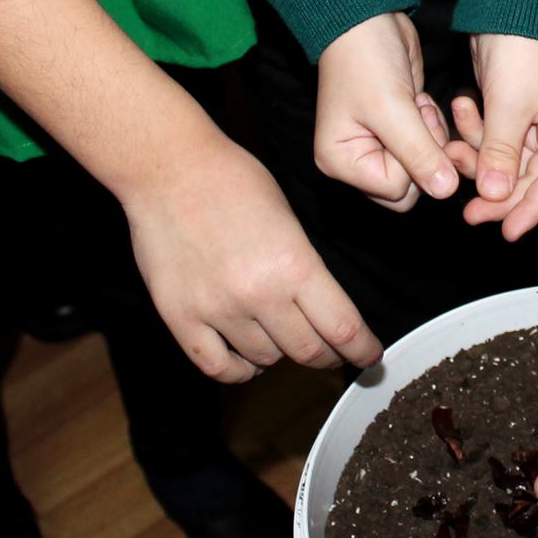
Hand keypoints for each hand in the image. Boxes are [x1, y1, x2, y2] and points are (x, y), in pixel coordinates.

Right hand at [124, 129, 380, 381]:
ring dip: (280, 353)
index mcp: (294, 264)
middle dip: (327, 356)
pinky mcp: (180, 316)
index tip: (369, 355)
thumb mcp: (289, 218)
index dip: (363, 350)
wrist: (168, 168)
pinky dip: (238, 370)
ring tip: (278, 336)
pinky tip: (246, 359)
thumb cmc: (231, 180)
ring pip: (266, 359)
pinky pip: (218, 367)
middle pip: (308, 351)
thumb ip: (306, 268)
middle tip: (330, 352)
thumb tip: (325, 308)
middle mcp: (259, 294)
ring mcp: (217, 309)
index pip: (343, 329)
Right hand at [314, 12, 457, 210]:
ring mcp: (377, 146)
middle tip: (419, 114)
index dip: (416, 161)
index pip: (396, 191)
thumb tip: (445, 190)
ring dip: (431, 136)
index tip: (410, 121)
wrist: (367, 18)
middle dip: (426, 152)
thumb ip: (419, 154)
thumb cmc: (366, 59)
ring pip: (423, 167)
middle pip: (410, 187)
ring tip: (415, 103)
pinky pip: (427, 147)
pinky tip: (418, 99)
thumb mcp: (392, 109)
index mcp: (341, 163)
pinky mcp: (398, 130)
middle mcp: (357, 161)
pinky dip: (431, 125)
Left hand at [446, 34, 537, 240]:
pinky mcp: (516, 107)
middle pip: (532, 176)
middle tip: (466, 208)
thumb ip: (501, 154)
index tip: (507, 233)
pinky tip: (459, 109)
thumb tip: (494, 197)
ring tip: (451, 146)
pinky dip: (476, 131)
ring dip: (478, 157)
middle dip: (496, 189)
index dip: (532, 210)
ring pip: (508, 159)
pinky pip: (496, 136)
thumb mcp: (509, 103)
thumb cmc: (523, 42)